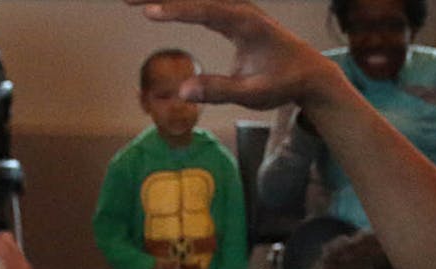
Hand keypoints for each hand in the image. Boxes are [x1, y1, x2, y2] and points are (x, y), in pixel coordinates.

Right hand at [130, 0, 347, 110]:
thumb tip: (183, 92)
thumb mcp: (254, 93)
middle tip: (126, 0)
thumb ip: (220, 90)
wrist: (309, 73)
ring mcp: (234, 9)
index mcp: (246, 22)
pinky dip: (176, 3)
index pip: (206, 10)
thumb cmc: (283, 83)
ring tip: (130, 0)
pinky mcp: (230, 15)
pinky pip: (199, 4)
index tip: (149, 11)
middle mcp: (239, 9)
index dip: (177, 10)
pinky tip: (155, 4)